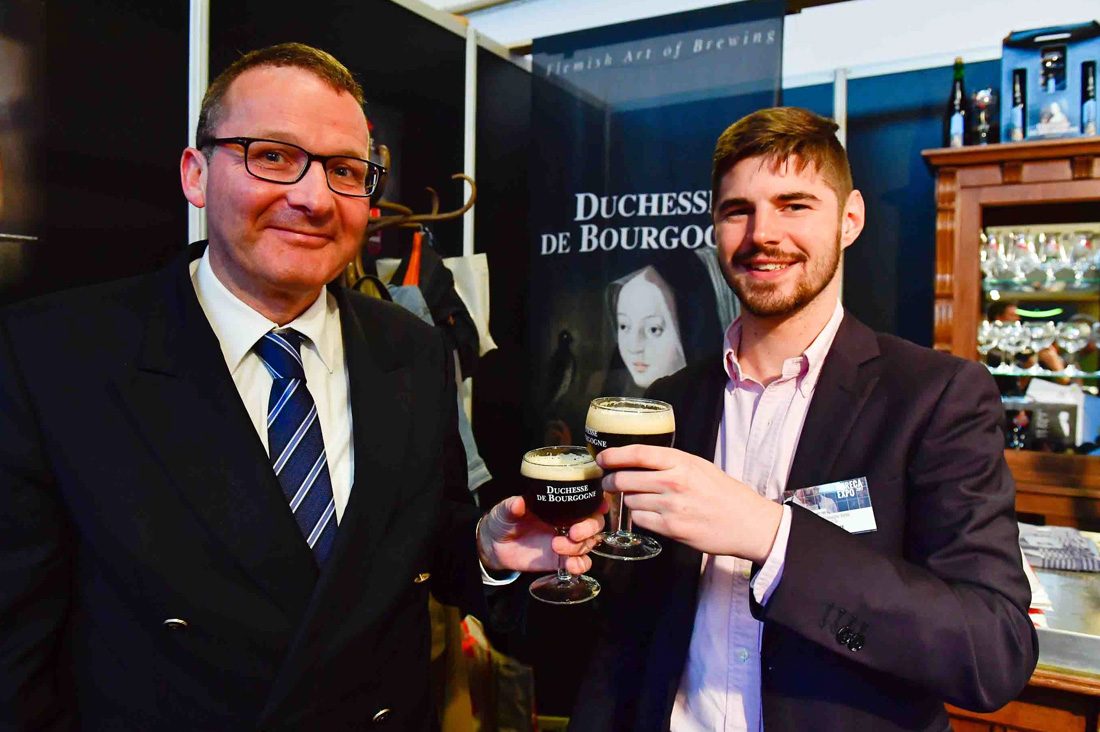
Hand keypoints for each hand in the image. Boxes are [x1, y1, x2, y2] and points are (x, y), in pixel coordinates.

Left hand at [477, 496, 605, 573]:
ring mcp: (566, 542)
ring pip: (589, 544)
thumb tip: (518, 503)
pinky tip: (570, 566)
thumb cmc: (504, 520)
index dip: (598, 502)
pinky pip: (581, 564)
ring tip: (557, 547)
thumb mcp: (505, 510)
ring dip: (579, 547)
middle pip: (594, 523)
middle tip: (573, 532)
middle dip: (589, 528)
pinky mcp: (561, 560)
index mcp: (559, 506)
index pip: (586, 501)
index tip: (600, 506)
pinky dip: (581, 565)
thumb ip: (511, 507)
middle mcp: (568, 522)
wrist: (495, 546)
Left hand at [598, 445, 782, 562]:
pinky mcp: (671, 528)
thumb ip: (670, 463)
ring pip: (630, 500)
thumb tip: (638, 461)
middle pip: (625, 478)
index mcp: (681, 462)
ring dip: (628, 500)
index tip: (602, 458)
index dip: (614, 455)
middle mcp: (673, 482)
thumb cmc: (724, 493)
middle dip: (611, 481)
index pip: (637, 453)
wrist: (747, 523)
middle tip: (609, 482)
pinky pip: (640, 520)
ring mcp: (671, 506)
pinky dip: (640, 517)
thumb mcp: (699, 467)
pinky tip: (650, 514)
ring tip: (638, 499)